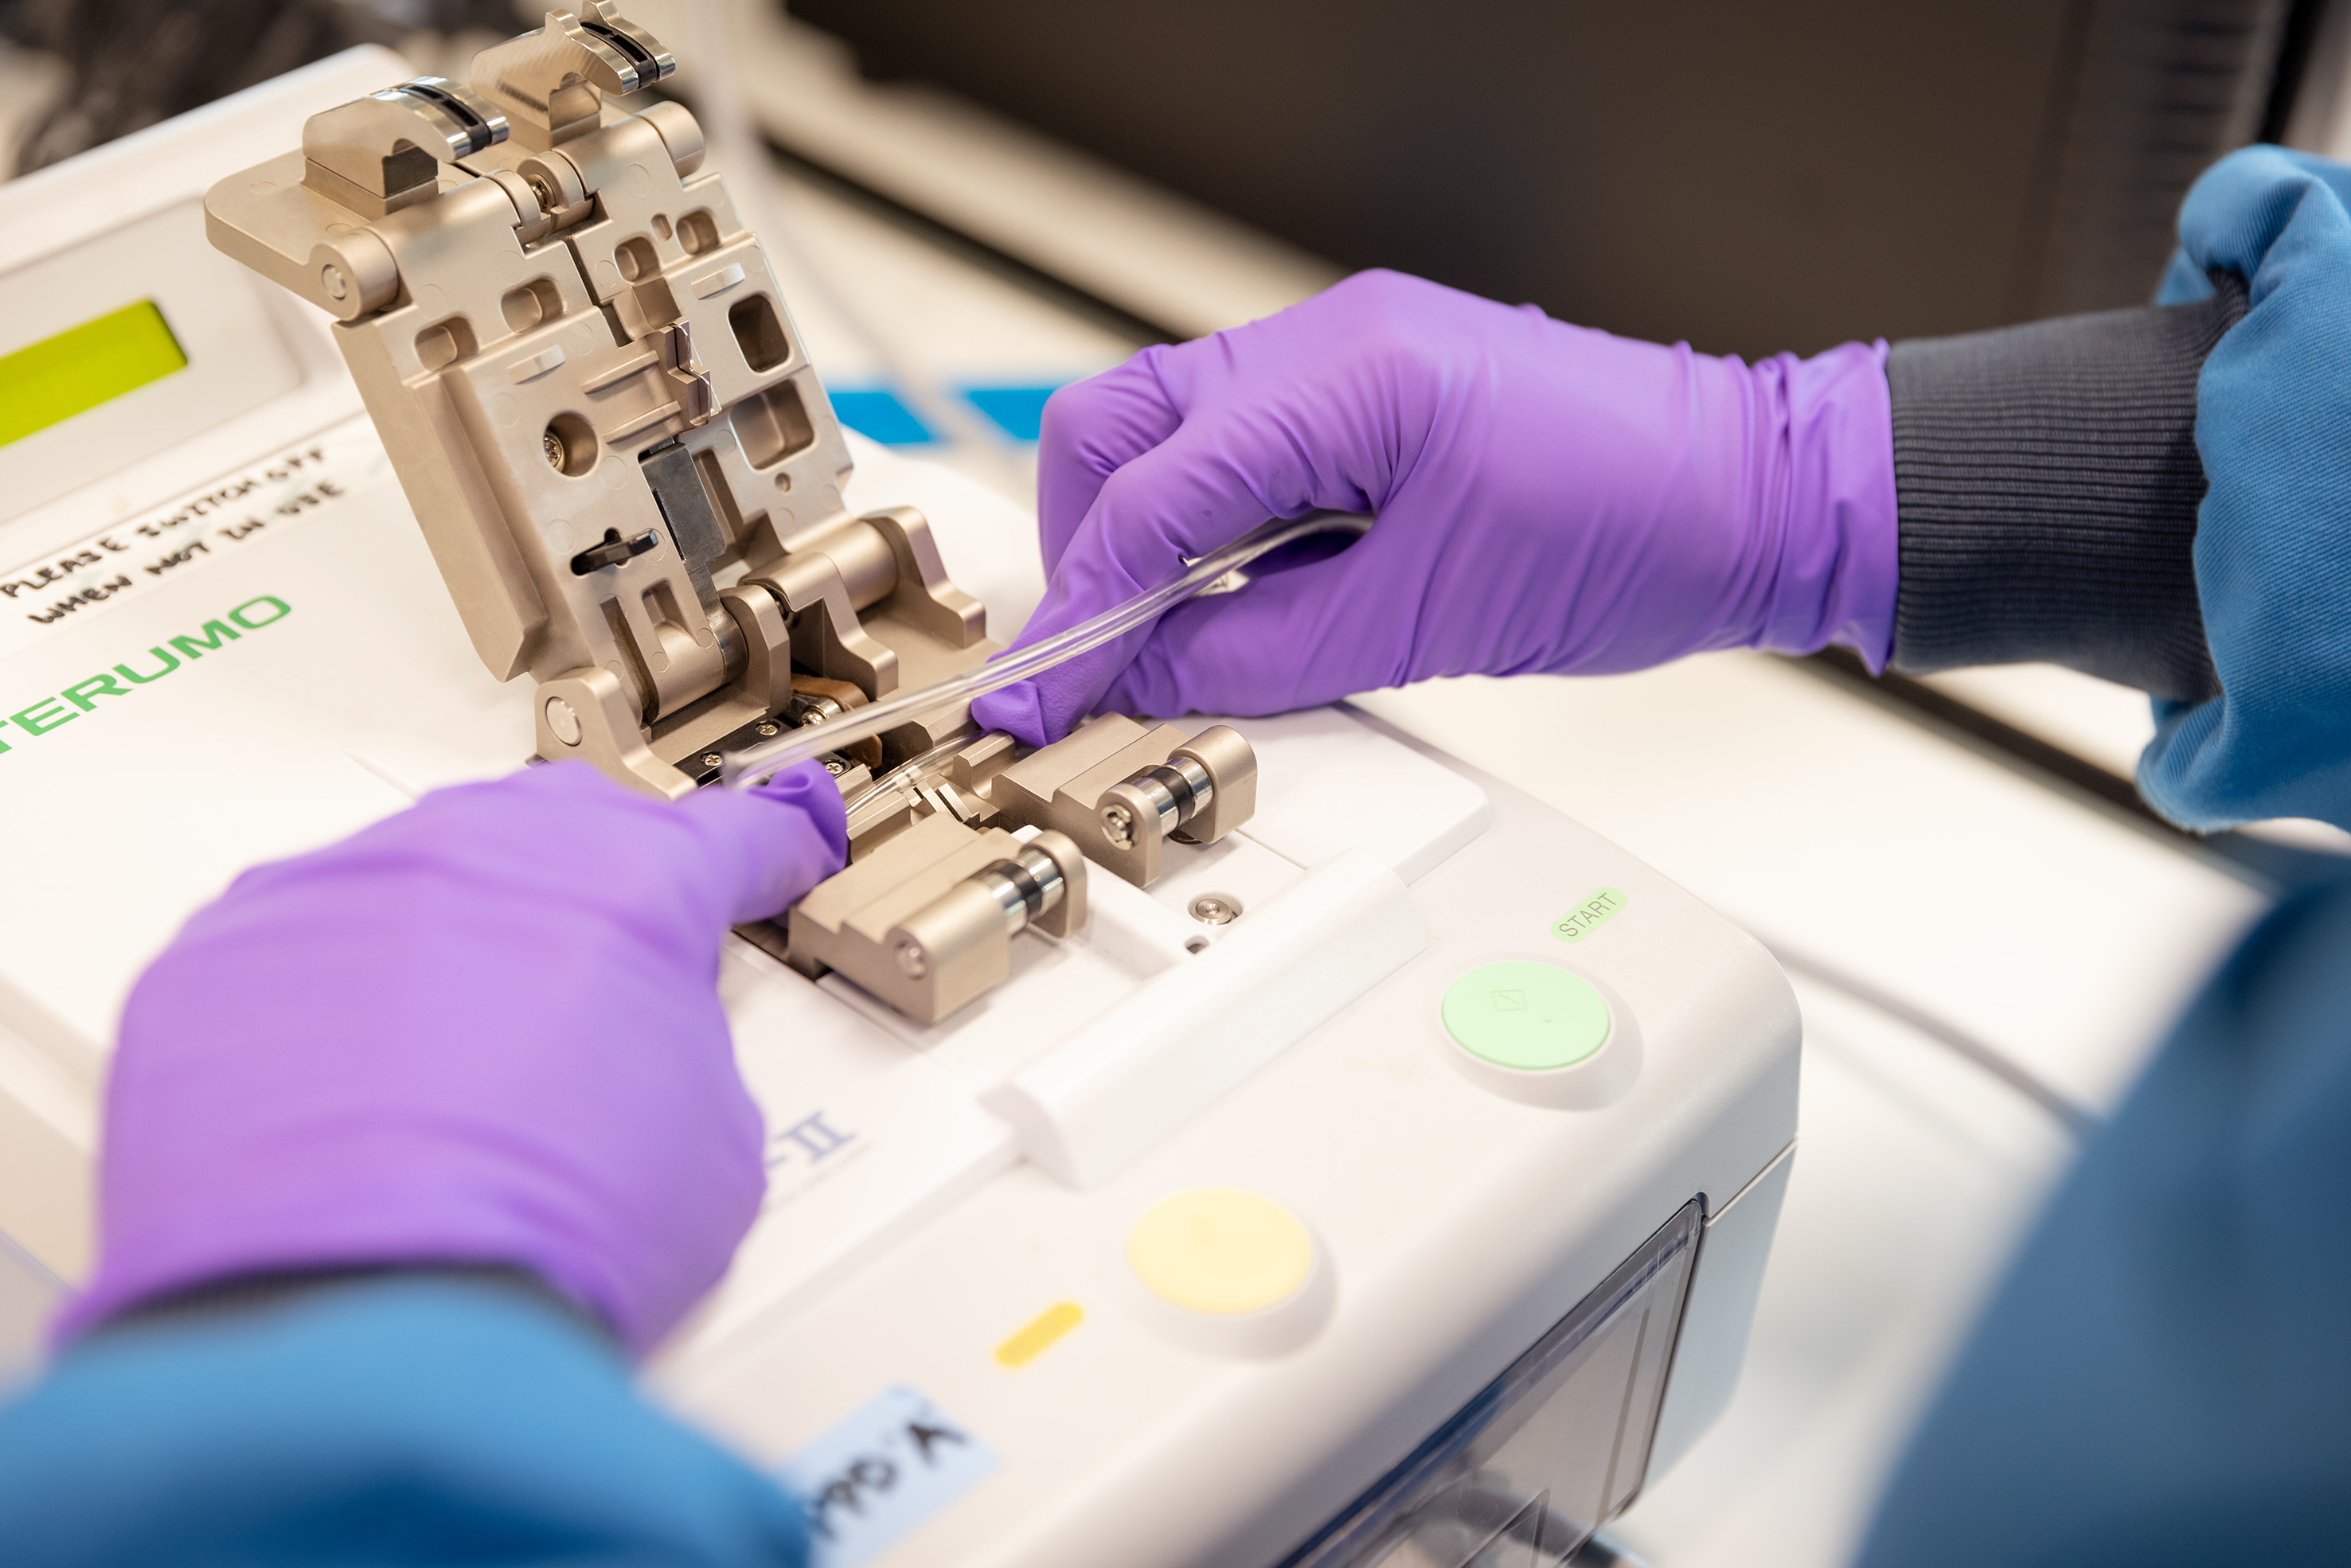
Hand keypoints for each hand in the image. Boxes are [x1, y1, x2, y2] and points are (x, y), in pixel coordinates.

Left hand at [59, 760, 847, 1355]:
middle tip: (606, 974)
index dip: (767, 849)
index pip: (728, 832)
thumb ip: (692, 1044)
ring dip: (457, 944)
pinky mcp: (221, 956)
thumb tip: (647, 1048)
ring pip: (423, 877)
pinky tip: (354, 1097)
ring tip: (463, 1061)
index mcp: (632, 881)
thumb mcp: (718, 1142)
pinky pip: (297, 948)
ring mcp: (343, 891)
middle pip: (563, 826)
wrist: (364, 1323)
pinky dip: (333, 1003)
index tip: (776, 850)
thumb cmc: (552, 1238)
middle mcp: (486, 853)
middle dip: (597, 887)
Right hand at [973, 269, 1897, 743]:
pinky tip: (1232, 589)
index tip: (1049, 683)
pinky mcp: (1377, 388)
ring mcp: (1353, 352)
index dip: (1085, 603)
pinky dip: (1214, 518)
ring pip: (1174, 426)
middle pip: (1122, 421)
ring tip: (1165, 630)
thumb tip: (1152, 675)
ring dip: (1148, 528)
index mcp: (1348, 378)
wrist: (1759, 499)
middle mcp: (1335, 340)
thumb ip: (1264, 650)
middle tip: (1100, 646)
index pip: (1152, 493)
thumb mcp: (1430, 623)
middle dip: (1088, 539)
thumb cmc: (1640, 534)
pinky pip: (1247, 442)